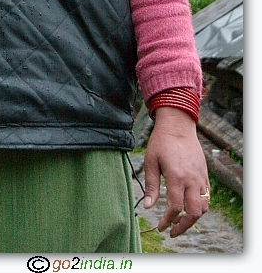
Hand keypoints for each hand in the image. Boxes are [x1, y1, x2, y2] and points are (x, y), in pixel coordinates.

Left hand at [143, 106, 209, 237]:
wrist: (178, 125)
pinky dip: (200, 206)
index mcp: (177, 177)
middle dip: (183, 226)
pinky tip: (188, 206)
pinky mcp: (204, 174)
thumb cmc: (161, 141)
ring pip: (203, 207)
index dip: (167, 221)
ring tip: (180, 221)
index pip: (175, 207)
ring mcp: (200, 177)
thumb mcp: (151, 161)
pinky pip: (206, 197)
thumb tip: (148, 207)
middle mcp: (191, 180)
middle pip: (193, 213)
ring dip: (193, 218)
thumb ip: (151, 185)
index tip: (160, 227)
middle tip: (172, 230)